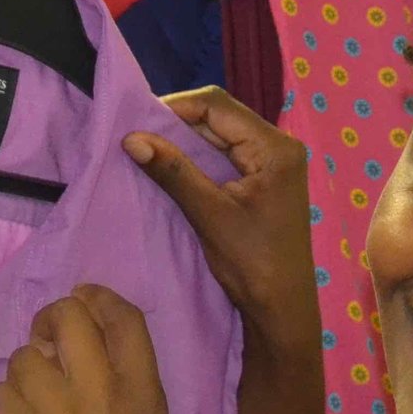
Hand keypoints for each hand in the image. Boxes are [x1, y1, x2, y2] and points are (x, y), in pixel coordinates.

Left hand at [0, 285, 171, 413]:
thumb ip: (124, 397)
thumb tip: (79, 359)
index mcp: (147, 395)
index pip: (123, 318)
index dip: (97, 300)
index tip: (81, 301)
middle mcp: (103, 392)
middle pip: (68, 318)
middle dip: (50, 320)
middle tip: (44, 339)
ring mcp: (58, 413)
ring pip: (23, 357)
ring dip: (23, 374)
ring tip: (33, 406)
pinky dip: (3, 410)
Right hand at [125, 89, 317, 364]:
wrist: (282, 308)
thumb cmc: (253, 263)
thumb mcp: (209, 214)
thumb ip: (173, 172)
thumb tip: (131, 138)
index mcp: (275, 147)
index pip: (218, 105)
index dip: (175, 107)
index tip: (137, 122)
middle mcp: (278, 145)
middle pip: (220, 116)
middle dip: (177, 123)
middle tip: (138, 135)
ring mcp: (273, 162)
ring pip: (220, 135)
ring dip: (185, 141)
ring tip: (148, 148)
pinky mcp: (264, 179)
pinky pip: (225, 155)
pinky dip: (198, 158)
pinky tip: (171, 165)